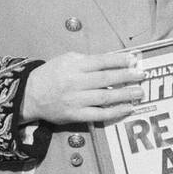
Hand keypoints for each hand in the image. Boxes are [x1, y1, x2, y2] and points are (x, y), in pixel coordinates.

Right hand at [21, 51, 145, 125]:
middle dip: (127, 76)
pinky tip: (127, 108)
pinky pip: (99, 114)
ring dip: (125, 95)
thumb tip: (113, 61)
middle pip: (106, 79)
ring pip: (105, 98)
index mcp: (74, 66)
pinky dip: (115, 112)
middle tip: (142, 75)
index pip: (102, 61)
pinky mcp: (75, 115)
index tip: (135, 59)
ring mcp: (76, 100)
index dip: (120, 60)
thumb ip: (88, 60)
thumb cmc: (51, 74)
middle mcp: (75, 82)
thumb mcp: (66, 60)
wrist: (29, 95)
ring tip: (139, 92)